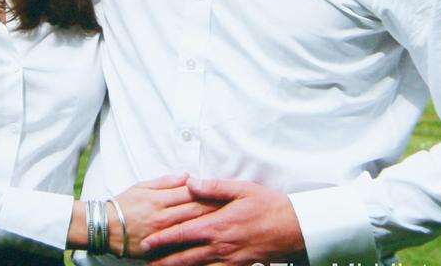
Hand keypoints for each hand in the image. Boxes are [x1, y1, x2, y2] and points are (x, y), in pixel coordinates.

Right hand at [111, 174, 222, 257]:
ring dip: (211, 225)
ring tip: (229, 224)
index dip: (209, 192)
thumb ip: (166, 182)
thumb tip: (188, 176)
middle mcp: (163, 217)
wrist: (105, 228)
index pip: (191, 194)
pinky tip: (210, 243)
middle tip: (236, 207)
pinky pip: (182, 247)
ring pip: (192, 230)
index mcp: (160, 199)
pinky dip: (197, 245)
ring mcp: (163, 235)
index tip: (226, 191)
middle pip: (196, 212)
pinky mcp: (160, 250)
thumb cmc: (124, 204)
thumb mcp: (142, 186)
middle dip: (217, 209)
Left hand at [141, 178, 306, 265]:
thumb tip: (190, 183)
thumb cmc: (268, 205)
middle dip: (164, 261)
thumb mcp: (240, 189)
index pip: (183, 233)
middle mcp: (221, 245)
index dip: (163, 239)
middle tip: (146, 263)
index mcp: (217, 225)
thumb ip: (213, 187)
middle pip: (186, 257)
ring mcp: (230, 259)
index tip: (147, 243)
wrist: (295, 227)